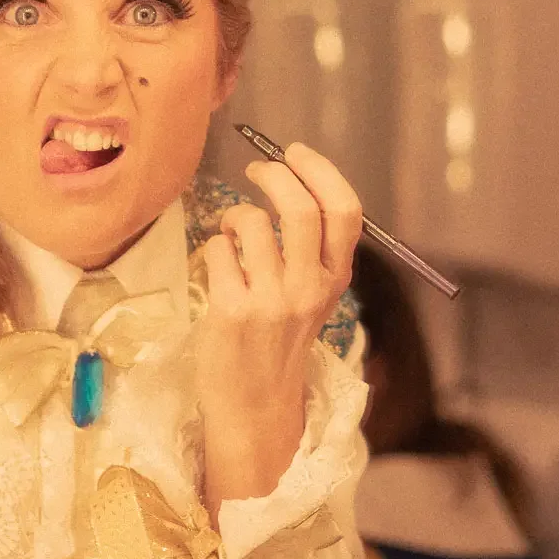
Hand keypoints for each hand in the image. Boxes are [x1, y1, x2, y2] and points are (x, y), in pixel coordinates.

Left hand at [197, 143, 362, 514]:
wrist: (255, 404)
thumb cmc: (279, 342)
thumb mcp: (313, 297)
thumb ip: (311, 251)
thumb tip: (289, 183)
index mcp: (334, 279)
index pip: (345, 211)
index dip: (320, 172)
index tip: (295, 154)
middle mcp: (309, 288)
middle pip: (300, 208)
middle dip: (275, 175)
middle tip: (257, 170)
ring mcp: (271, 300)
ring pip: (252, 222)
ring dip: (235, 216)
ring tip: (232, 233)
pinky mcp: (232, 311)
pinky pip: (218, 250)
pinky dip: (213, 247)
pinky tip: (218, 267)